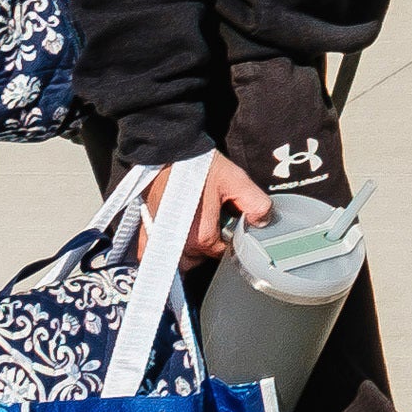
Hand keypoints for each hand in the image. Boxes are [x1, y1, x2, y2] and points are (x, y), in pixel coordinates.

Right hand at [143, 151, 270, 266]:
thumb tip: (263, 222)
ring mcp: (160, 239)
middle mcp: (179, 243)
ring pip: (179, 258)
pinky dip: (166, 248)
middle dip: (209, 246)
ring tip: (197, 222)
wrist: (169, 152)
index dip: (231, 240)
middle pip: (199, 259)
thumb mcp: (237, 181)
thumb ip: (255, 204)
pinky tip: (177, 230)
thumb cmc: (198, 166)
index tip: (231, 225)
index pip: (222, 253)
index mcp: (201, 237)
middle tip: (215, 221)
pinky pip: (155, 253)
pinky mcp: (148, 230)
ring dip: (189, 248)